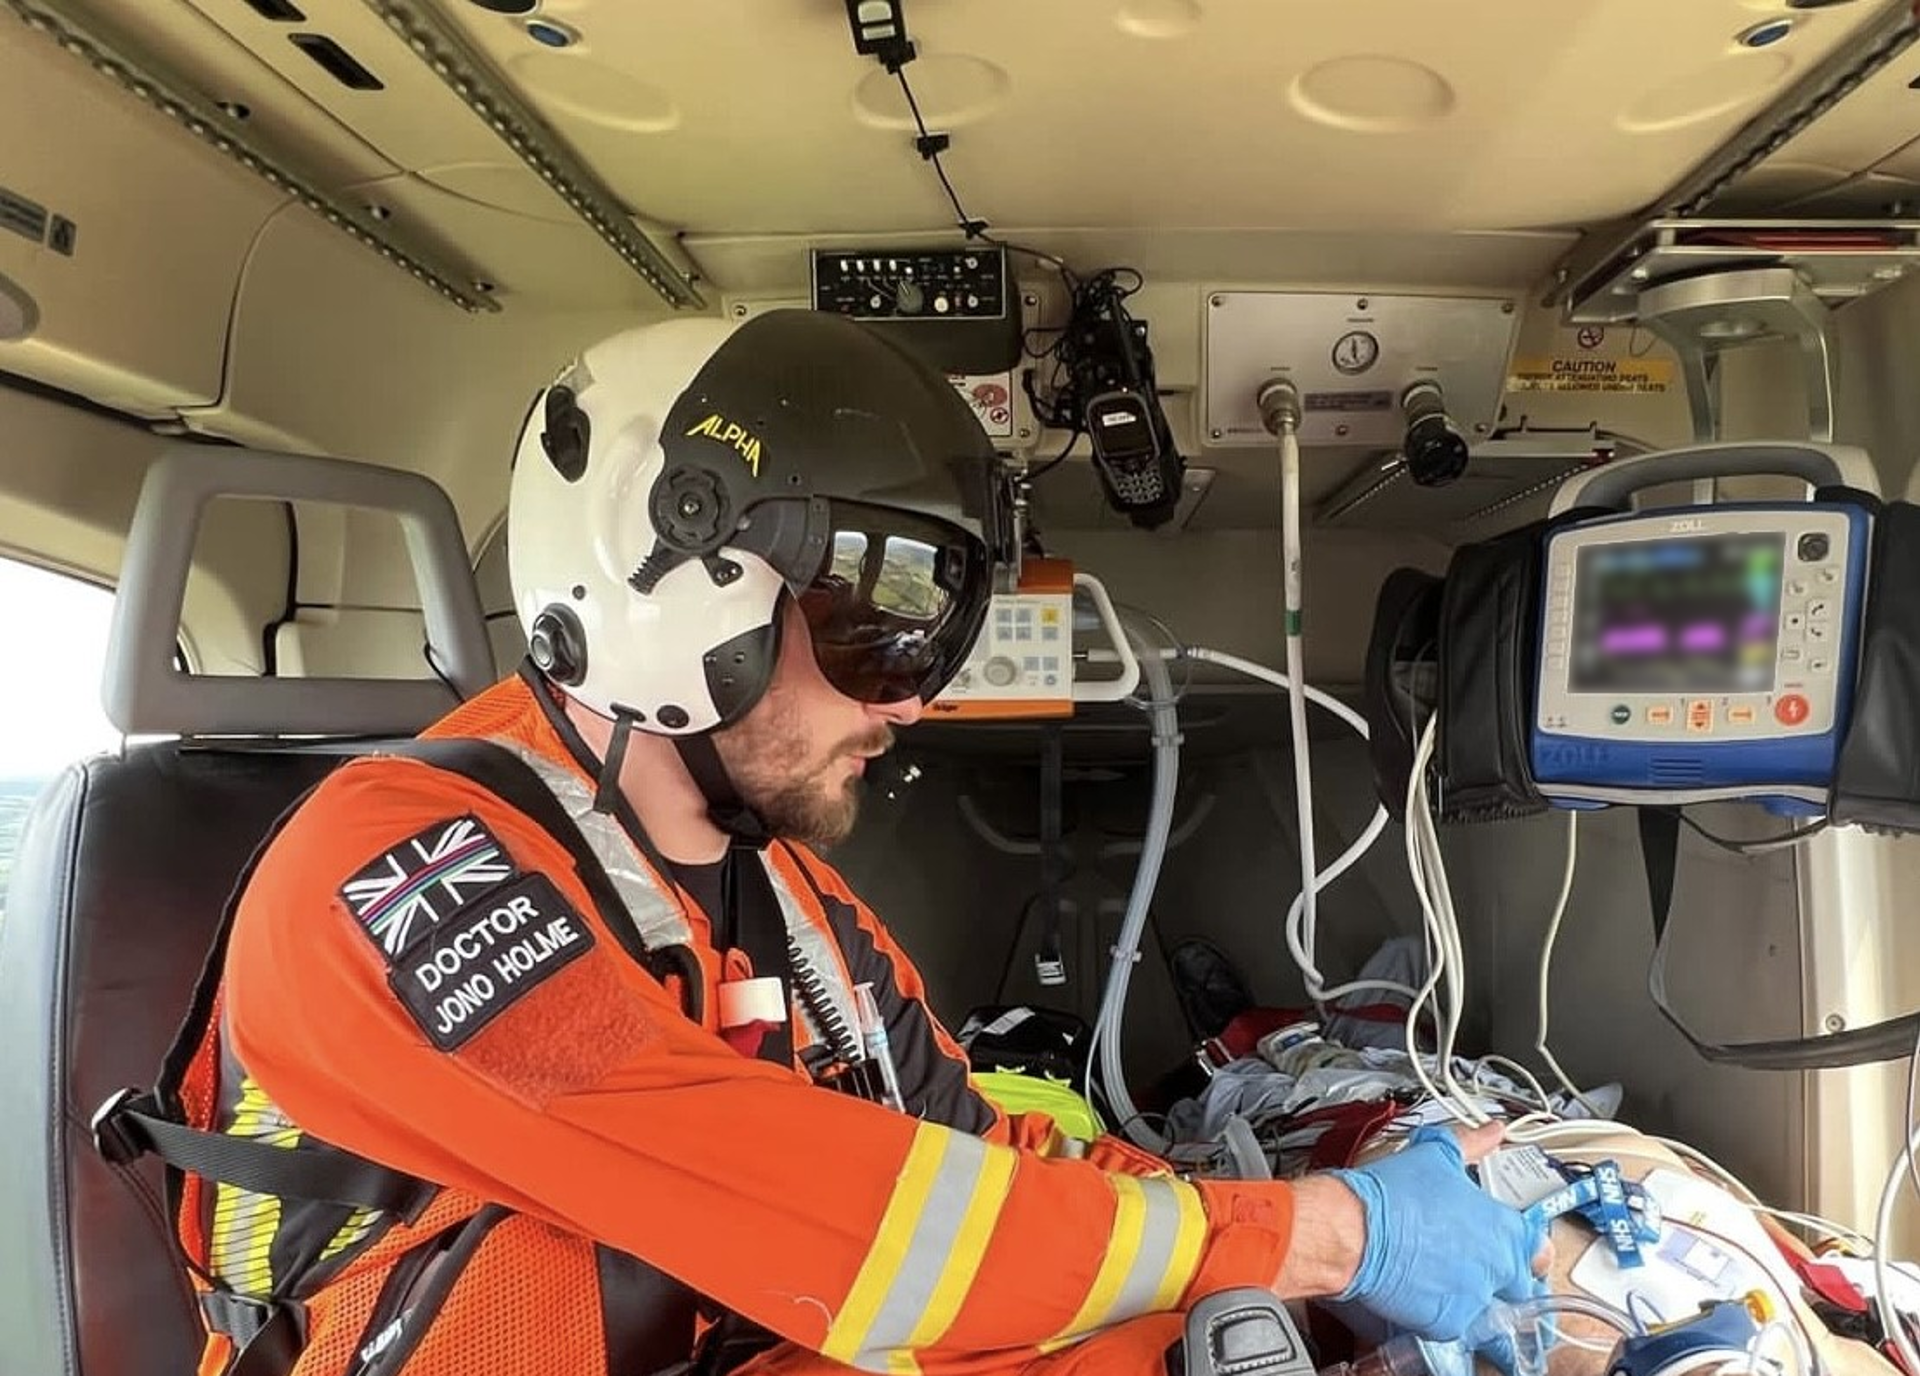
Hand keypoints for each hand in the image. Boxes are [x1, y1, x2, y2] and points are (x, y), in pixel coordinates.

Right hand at [1326, 1124, 1550, 1344]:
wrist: (1352, 1231)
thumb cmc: (1391, 1195)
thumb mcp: (1436, 1156)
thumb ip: (1472, 1145)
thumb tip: (1492, 1131)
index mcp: (1504, 1229)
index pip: (1541, 1248)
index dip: (1531, 1249)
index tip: (1523, 1252)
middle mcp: (1497, 1268)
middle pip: (1523, 1288)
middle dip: (1508, 1284)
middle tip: (1482, 1272)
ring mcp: (1474, 1299)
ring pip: (1491, 1314)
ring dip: (1477, 1303)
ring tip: (1449, 1288)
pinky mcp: (1447, 1324)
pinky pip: (1457, 1327)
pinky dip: (1445, 1316)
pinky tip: (1426, 1299)